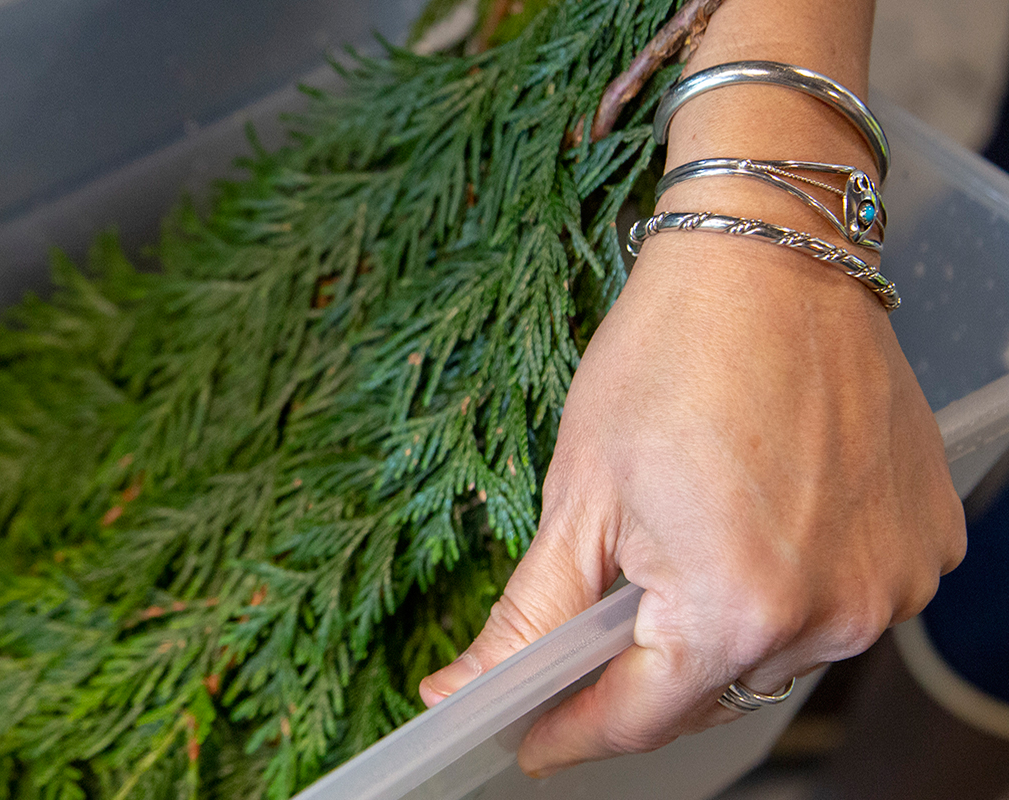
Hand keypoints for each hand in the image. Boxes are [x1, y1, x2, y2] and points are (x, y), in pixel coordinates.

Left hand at [418, 231, 965, 776]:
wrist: (769, 259)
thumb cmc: (668, 359)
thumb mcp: (577, 497)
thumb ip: (527, 618)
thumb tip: (461, 691)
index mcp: (734, 609)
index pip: (639, 721)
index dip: (571, 734)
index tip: (530, 740)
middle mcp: (829, 615)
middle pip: (708, 692)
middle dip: (640, 673)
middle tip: (589, 630)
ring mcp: (888, 584)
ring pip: (772, 652)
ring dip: (717, 626)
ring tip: (681, 542)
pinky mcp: (924, 547)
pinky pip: (835, 604)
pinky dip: (786, 586)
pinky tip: (753, 522)